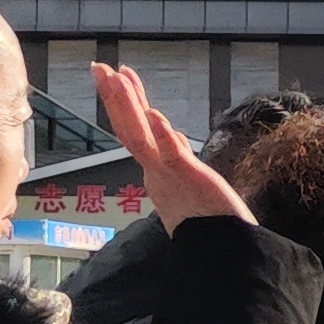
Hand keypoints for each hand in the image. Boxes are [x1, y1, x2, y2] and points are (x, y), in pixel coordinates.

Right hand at [96, 63, 248, 225]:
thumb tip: (171, 138)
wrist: (224, 253)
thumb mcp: (189, 186)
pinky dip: (162, 136)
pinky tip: (153, 115)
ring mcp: (172, 176)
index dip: (127, 104)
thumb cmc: (209, 224)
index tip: (119, 76)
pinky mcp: (192, 181)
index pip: (138, 131)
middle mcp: (160, 171)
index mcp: (159, 171)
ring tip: (116, 79)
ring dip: (129, 107)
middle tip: (99, 69)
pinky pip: (173, 157)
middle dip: (115, 98)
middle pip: (131, 129)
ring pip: (143, 138)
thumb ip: (179, 161)